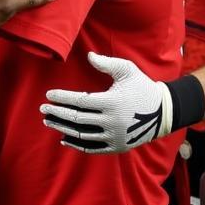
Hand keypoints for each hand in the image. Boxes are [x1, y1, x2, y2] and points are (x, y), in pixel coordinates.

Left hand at [41, 52, 172, 152]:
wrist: (162, 112)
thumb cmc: (141, 86)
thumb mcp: (127, 70)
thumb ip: (106, 62)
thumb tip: (88, 56)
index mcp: (111, 102)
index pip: (79, 101)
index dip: (62, 98)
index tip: (48, 94)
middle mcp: (111, 122)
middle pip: (77, 119)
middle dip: (57, 113)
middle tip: (42, 109)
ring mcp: (114, 136)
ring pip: (82, 135)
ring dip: (62, 129)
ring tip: (48, 122)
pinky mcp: (117, 147)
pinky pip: (92, 148)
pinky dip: (76, 145)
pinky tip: (63, 139)